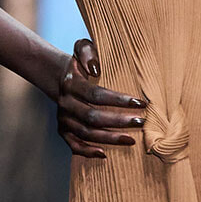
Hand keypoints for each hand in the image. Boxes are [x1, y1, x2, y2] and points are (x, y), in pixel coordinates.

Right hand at [56, 38, 146, 158]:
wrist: (59, 76)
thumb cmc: (79, 63)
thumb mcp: (82, 48)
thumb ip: (88, 52)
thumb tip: (96, 69)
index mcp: (71, 84)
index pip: (97, 94)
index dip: (119, 100)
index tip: (141, 103)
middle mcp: (65, 103)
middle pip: (93, 117)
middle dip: (118, 121)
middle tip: (140, 122)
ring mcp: (63, 118)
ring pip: (86, 133)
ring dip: (109, 138)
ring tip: (131, 139)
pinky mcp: (63, 130)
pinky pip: (73, 144)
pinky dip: (87, 151)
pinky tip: (104, 153)